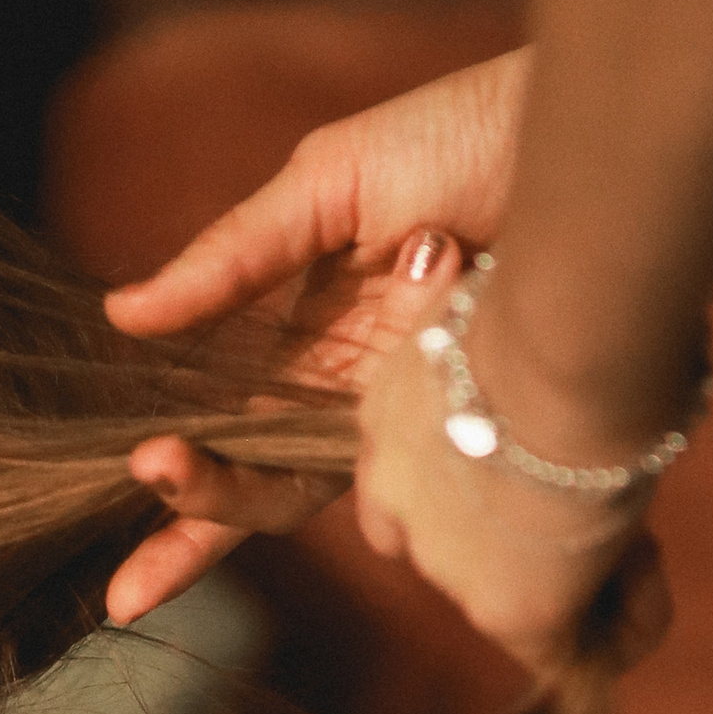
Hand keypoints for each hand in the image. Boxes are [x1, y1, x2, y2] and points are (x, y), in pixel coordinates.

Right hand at [102, 54, 527, 623]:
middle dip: (206, 531)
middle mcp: (372, 408)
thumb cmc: (465, 135)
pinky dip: (450, 507)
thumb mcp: (330, 185)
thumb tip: (121, 317)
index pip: (233, 451)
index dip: (181, 510)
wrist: (591, 124)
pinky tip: (448, 504)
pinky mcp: (518, 432)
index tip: (121, 589)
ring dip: (331, 500)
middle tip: (132, 581)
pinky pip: (471, 504)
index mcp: (316, 356)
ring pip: (368, 515)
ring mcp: (442, 426)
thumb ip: (234, 258)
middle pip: (277, 498)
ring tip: (314, 438)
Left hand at [350, 284, 679, 713]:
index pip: (398, 483)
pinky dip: (617, 625)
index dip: (461, 481)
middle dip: (518, 530)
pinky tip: (648, 591)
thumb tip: (502, 291)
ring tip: (639, 520)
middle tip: (593, 493)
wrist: (565, 339)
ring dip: (576, 566)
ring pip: (511, 592)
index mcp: (384, 414)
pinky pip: (564, 648)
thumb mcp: (496, 296)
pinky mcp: (507, 606)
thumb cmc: (548, 289)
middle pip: (449, 544)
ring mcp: (446, 560)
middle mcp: (395, 496)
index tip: (527, 454)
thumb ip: (490, 323)